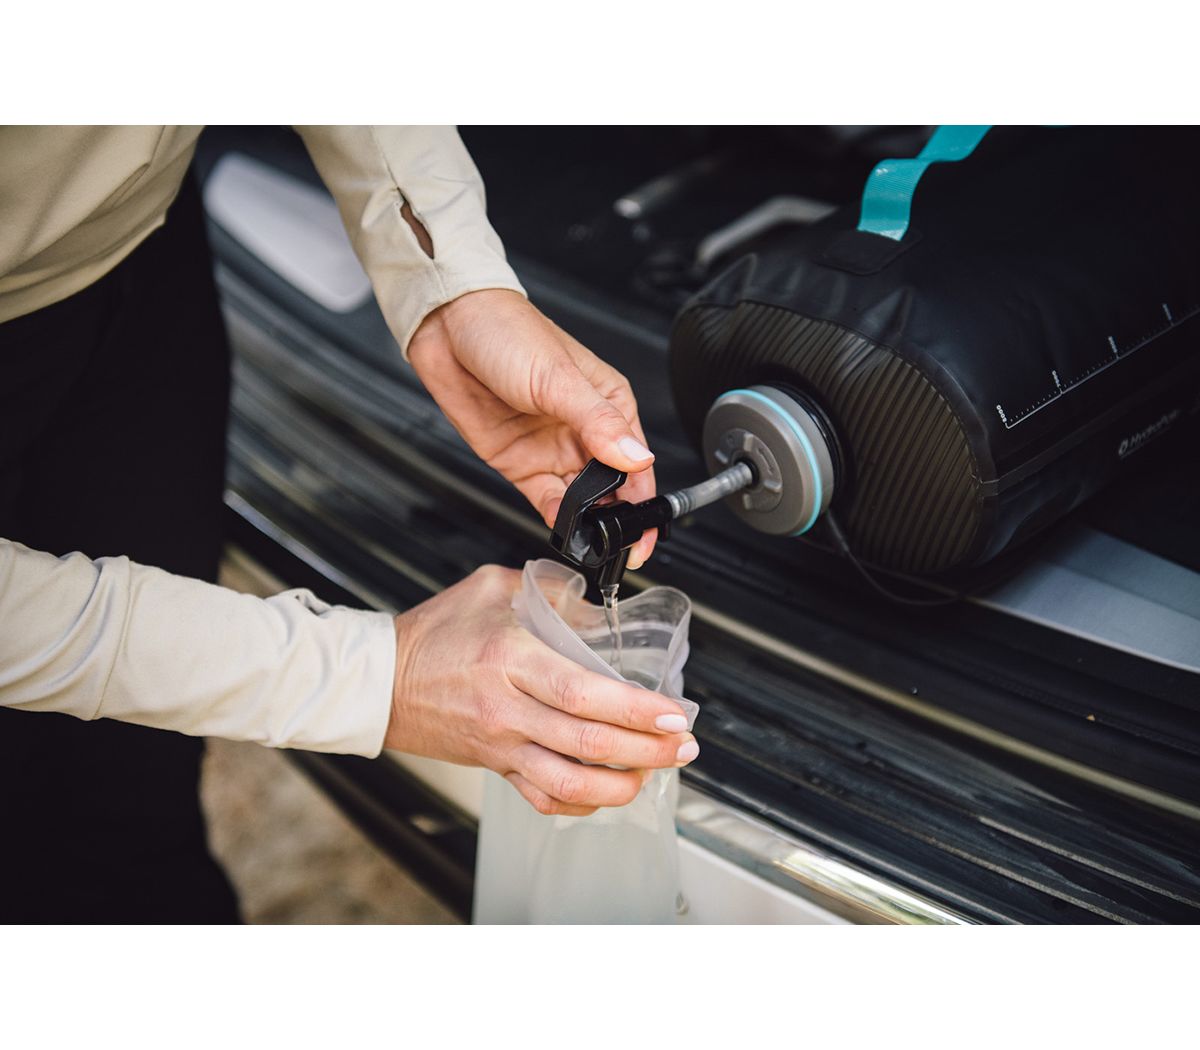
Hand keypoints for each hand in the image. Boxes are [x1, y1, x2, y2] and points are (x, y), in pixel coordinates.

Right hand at [386, 565, 698, 815]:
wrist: (379, 680)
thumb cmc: (434, 632)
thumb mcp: (492, 587)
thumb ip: (549, 593)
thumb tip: (596, 609)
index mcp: (511, 660)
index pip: (584, 694)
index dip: (635, 710)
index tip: (673, 713)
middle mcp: (508, 709)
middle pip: (588, 745)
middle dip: (648, 750)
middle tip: (683, 745)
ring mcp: (501, 745)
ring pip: (570, 784)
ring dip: (622, 785)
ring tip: (656, 771)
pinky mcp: (496, 766)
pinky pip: (544, 798)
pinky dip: (582, 802)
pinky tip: (609, 789)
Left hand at [407, 289, 658, 568]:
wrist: (447, 326)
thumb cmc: (507, 332)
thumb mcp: (558, 377)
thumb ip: (598, 423)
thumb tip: (637, 457)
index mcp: (609, 404)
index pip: (638, 462)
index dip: (644, 501)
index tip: (645, 531)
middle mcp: (585, 431)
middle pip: (614, 488)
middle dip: (619, 519)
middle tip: (620, 544)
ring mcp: (553, 450)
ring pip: (581, 500)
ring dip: (588, 522)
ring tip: (592, 540)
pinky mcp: (521, 463)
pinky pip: (546, 501)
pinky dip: (557, 519)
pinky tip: (563, 529)